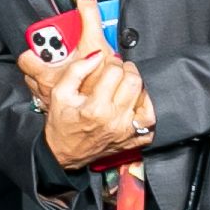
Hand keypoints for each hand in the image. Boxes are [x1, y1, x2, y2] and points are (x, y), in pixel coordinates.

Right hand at [38, 52, 156, 170]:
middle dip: (127, 70)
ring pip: (146, 99)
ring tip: (127, 86)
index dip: (112, 62)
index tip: (108, 63)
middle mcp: (114, 120)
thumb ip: (77, 71)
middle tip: (119, 70)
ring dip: (138, 88)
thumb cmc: (61, 124)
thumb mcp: (59, 93)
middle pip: (134, 82)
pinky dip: (146, 109)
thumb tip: (97, 56)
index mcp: (95, 108)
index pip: (115, 72)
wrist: (64, 153)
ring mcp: (126, 132)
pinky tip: (134, 104)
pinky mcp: (132, 140)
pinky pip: (150, 121)